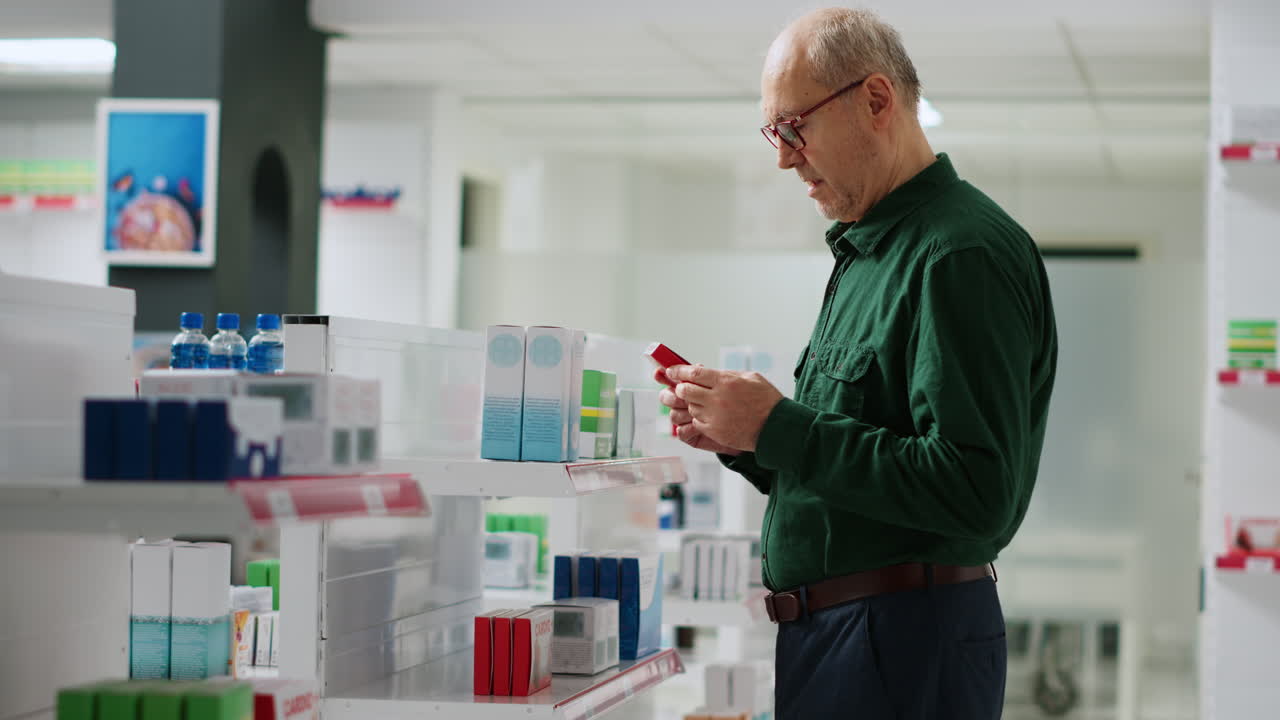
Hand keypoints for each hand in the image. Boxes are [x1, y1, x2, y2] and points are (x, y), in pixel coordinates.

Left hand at [667, 365, 783, 452]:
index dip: (678, 371)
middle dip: (680, 387)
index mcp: (726, 382)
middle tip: (680, 387)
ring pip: (690, 407)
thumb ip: (728, 374)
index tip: (671, 371)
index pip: (693, 373)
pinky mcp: (714, 432)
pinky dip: (698, 417)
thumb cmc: (767, 401)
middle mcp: (717, 399)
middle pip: (685, 390)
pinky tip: (707, 414)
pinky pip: (696, 422)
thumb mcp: (751, 378)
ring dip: (691, 403)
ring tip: (699, 402)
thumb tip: (710, 373)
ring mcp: (714, 417)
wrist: (776, 428)